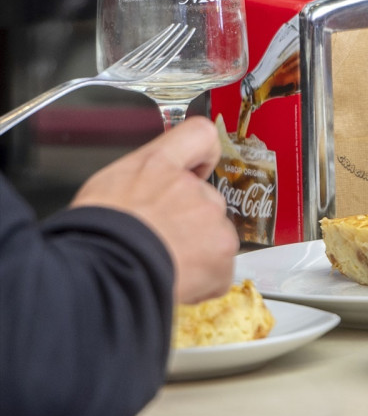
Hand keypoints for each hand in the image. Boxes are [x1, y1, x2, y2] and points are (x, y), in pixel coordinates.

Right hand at [71, 116, 237, 302]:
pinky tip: (180, 280)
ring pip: (216, 234)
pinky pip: (221, 266)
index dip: (204, 153)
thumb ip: (142, 181)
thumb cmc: (96, 236)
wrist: (104, 271)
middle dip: (191, 221)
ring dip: (200, 250)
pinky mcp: (223, 248)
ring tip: (169, 265)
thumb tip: (148, 193)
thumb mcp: (106, 189)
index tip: (199, 168)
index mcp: (158, 165)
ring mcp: (211, 216)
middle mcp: (190, 185)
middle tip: (164, 241)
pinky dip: (206, 278)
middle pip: (206, 199)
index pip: (199, 134)